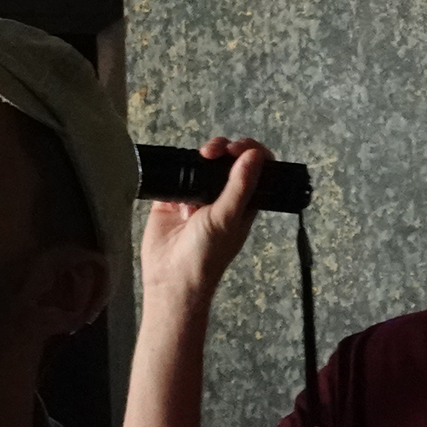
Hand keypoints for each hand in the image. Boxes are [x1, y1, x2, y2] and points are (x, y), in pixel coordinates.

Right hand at [138, 136, 270, 312]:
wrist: (170, 277)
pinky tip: (179, 182)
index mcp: (242, 202)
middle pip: (226, 160)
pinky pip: (175, 175)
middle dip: (223, 149)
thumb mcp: (227, 218)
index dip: (250, 152)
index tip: (238, 148)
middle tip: (212, 153)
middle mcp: (220, 197)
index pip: (253, 168)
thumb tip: (255, 155)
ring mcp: (195, 197)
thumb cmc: (206, 256)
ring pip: (200, 164)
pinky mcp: (171, 199)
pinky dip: (177, 171)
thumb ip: (241, 186)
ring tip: (197, 161)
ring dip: (199, 158)